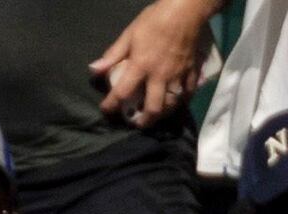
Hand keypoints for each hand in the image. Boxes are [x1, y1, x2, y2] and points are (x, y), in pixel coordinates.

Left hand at [92, 0, 210, 123]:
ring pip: (172, 106)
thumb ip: (113, 55)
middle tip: (137, 123)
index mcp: (141, 66)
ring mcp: (178, 78)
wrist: (184, 15)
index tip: (106, 111)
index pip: (123, 91)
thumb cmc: (153, 22)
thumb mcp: (128, 35)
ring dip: (162, 115)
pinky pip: (187, 95)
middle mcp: (160, 77)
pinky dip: (180, 102)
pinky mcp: (192, 75)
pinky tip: (175, 102)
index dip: (112, 104)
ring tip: (155, 116)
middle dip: (144, 120)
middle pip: (153, 108)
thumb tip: (94, 70)